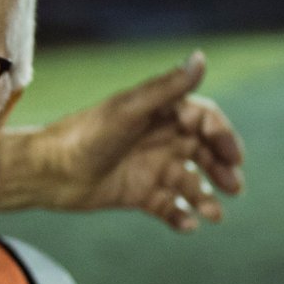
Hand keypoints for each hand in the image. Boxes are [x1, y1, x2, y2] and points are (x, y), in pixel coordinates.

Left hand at [0, 51, 244, 227]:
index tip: (233, 155)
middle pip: (203, 151)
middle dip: (222, 169)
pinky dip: (181, 216)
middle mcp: (158, 138)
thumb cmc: (87, 135)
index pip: (204, 119)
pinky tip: (188, 226)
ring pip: (190, 182)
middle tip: (235, 187)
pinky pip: (169, 206)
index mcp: (159, 113)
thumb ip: (167, 88)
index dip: (222, 135)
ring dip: (206, 196)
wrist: (48, 172)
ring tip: (214, 214)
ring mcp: (149, 166)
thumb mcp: (130, 110)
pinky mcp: (138, 193)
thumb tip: (201, 58)